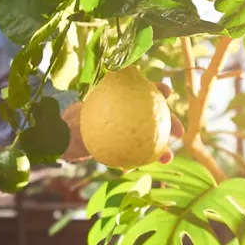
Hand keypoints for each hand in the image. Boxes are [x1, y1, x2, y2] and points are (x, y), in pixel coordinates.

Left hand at [61, 82, 183, 163]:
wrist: (66, 138)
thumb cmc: (76, 117)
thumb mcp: (87, 104)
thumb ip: (101, 95)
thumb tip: (112, 78)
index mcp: (128, 101)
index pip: (147, 92)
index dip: (161, 91)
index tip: (166, 92)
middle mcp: (133, 116)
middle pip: (157, 117)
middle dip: (171, 124)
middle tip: (178, 133)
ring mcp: (130, 133)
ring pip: (151, 139)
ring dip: (161, 149)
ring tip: (166, 158)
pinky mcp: (125, 148)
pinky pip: (136, 155)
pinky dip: (138, 160)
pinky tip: (138, 166)